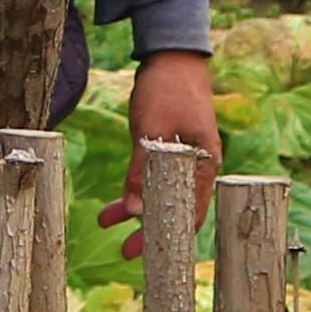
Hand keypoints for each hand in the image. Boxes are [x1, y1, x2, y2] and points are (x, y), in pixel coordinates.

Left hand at [113, 50, 218, 242]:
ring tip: (106, 223)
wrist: (172, 57)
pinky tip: (113, 205)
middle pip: (175, 209)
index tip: (152, 254)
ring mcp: (183, 159)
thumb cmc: (168, 90)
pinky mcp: (166, 151)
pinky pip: (150, 179)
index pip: (192, 211)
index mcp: (204, 164)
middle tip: (127, 253)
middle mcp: (197, 166)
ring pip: (159, 195)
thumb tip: (132, 208)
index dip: (172, 235)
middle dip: (150, 231)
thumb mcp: (150, 130)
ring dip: (135, 211)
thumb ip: (140, 170)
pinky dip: (133, 190)